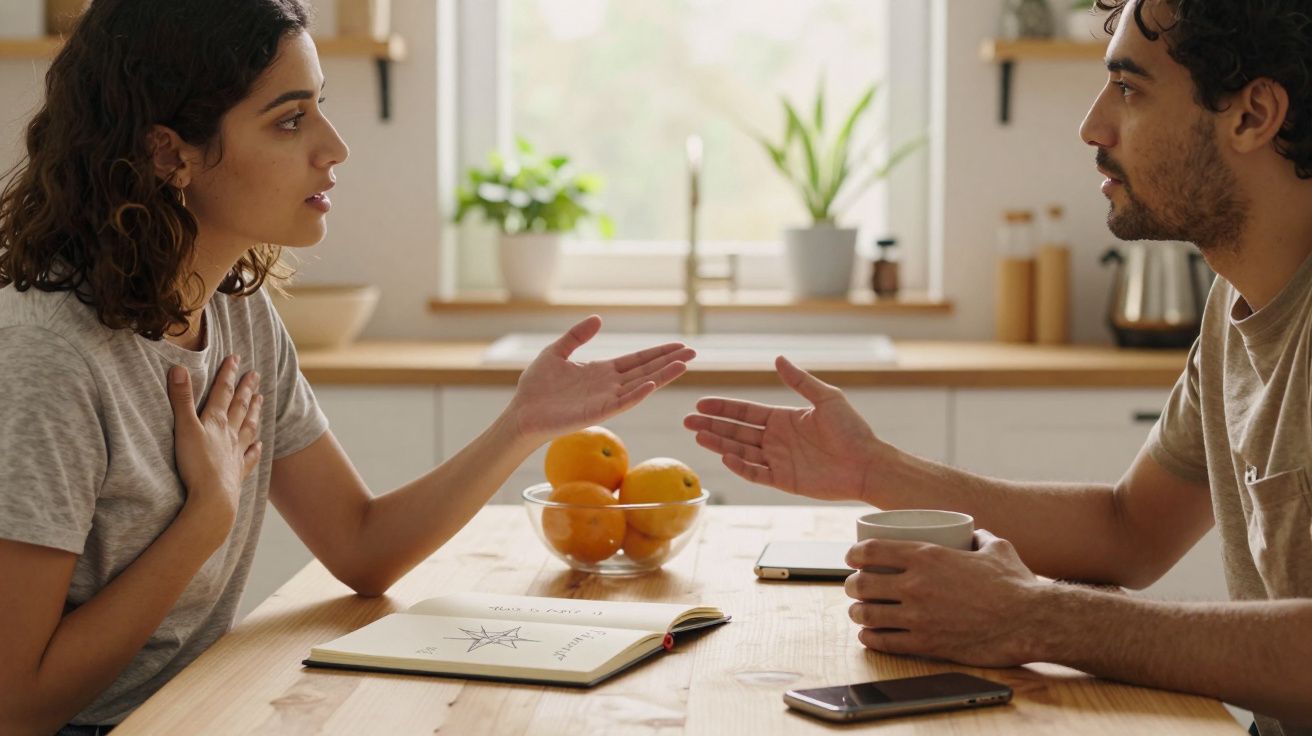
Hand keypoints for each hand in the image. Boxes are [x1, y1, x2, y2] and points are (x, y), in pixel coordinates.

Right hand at [168, 355, 262, 526]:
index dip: (228, 374)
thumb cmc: (196, 464)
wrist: (213, 499)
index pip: (223, 392)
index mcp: (216, 421)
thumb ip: (181, 400)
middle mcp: (230, 434)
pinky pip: (249, 458)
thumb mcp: (184, 428)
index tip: (236, 358)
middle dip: (246, 389)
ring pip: (249, 428)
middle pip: (240, 406)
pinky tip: (260, 445)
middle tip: (255, 374)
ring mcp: (236, 453)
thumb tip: (179, 368)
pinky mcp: (237, 472)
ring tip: (261, 400)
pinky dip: (256, 449)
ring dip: (254, 412)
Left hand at [505, 316, 694, 442]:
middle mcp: (609, 386)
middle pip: (646, 370)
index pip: (637, 360)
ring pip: (640, 386)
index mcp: (601, 372)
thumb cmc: (536, 388)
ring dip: (662, 376)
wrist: (522, 413)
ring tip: (683, 364)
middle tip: (694, 352)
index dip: (658, 352)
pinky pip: (621, 403)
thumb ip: (577, 336)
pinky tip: (651, 384)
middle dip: (669, 361)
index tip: (679, 345)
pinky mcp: (597, 413)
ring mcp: (605, 400)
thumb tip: (598, 318)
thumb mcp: (556, 352)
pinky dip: (637, 394)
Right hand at [682, 355, 883, 501]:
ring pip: (741, 451)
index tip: (701, 404)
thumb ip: (800, 381)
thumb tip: (778, 358)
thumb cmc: (852, 430)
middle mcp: (776, 439)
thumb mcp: (827, 398)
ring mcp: (778, 460)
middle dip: (712, 426)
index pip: (745, 412)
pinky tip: (726, 457)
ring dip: (719, 444)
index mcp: (783, 419)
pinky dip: (740, 467)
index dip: (723, 408)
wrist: (867, 463)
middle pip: (737, 431)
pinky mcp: (784, 480)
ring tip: (698, 437)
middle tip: (687, 422)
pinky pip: (756, 473)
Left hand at [844, 530, 1042, 666]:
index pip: (871, 550)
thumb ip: (979, 537)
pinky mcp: (926, 644)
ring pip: (867, 615)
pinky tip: (869, 635)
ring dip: (857, 613)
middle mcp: (916, 585)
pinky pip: (884, 642)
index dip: (854, 554)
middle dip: (851, 585)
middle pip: (861, 584)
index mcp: (927, 556)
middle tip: (854, 587)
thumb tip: (973, 533)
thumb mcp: (997, 548)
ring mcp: (918, 617)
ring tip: (859, 612)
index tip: (851, 558)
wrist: (1031, 622)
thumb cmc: (1017, 584)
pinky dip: (870, 638)